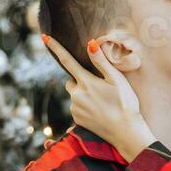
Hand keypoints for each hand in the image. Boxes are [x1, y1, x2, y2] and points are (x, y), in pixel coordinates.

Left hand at [41, 33, 155, 161]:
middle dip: (81, 81)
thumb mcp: (117, 80)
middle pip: (71, 81)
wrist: (126, 133)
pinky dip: (84, 107)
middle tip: (100, 89)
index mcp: (86, 82)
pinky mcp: (76, 120)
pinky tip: (99, 112)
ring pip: (74, 95)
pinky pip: (76, 107)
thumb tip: (90, 44)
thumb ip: (102, 62)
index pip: (67, 61)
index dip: (56, 48)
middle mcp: (77, 95)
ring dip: (83, 95)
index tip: (44, 37)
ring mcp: (75, 109)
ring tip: (102, 103)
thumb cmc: (126, 104)